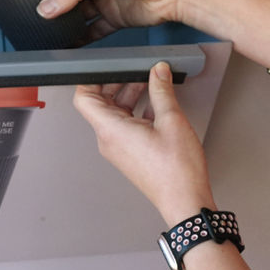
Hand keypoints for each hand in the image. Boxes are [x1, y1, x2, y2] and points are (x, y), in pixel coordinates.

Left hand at [73, 61, 213, 225]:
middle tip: (137, 71)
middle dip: (118, 83)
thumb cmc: (176, 172)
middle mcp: (110, 140)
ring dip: (131, 96)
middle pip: (102, 104)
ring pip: (117, 114)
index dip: (91, 79)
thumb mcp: (172, 121)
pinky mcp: (130, 154)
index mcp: (111, 130)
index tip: (106, 67)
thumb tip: (158, 72)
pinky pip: (127, 126)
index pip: (84, 98)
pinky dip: (139, 112)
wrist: (185, 201)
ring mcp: (119, 149)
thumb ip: (162, 91)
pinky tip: (159, 105)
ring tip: (152, 84)